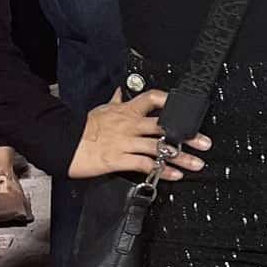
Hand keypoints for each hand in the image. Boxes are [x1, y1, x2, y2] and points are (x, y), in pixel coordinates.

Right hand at [68, 88, 210, 179]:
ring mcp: (126, 142)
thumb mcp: (102, 109)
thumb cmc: (82, 127)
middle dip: (187, 135)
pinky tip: (173, 175)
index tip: (189, 109)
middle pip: (165, 127)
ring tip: (197, 163)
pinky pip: (144, 165)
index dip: (172, 102)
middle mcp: (130, 124)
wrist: (62, 142)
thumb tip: (120, 91)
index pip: (154, 98)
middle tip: (205, 141)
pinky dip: (161, 170)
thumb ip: (116, 101)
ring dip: (180, 157)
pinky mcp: (118, 159)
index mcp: (127, 110)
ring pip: (159, 148)